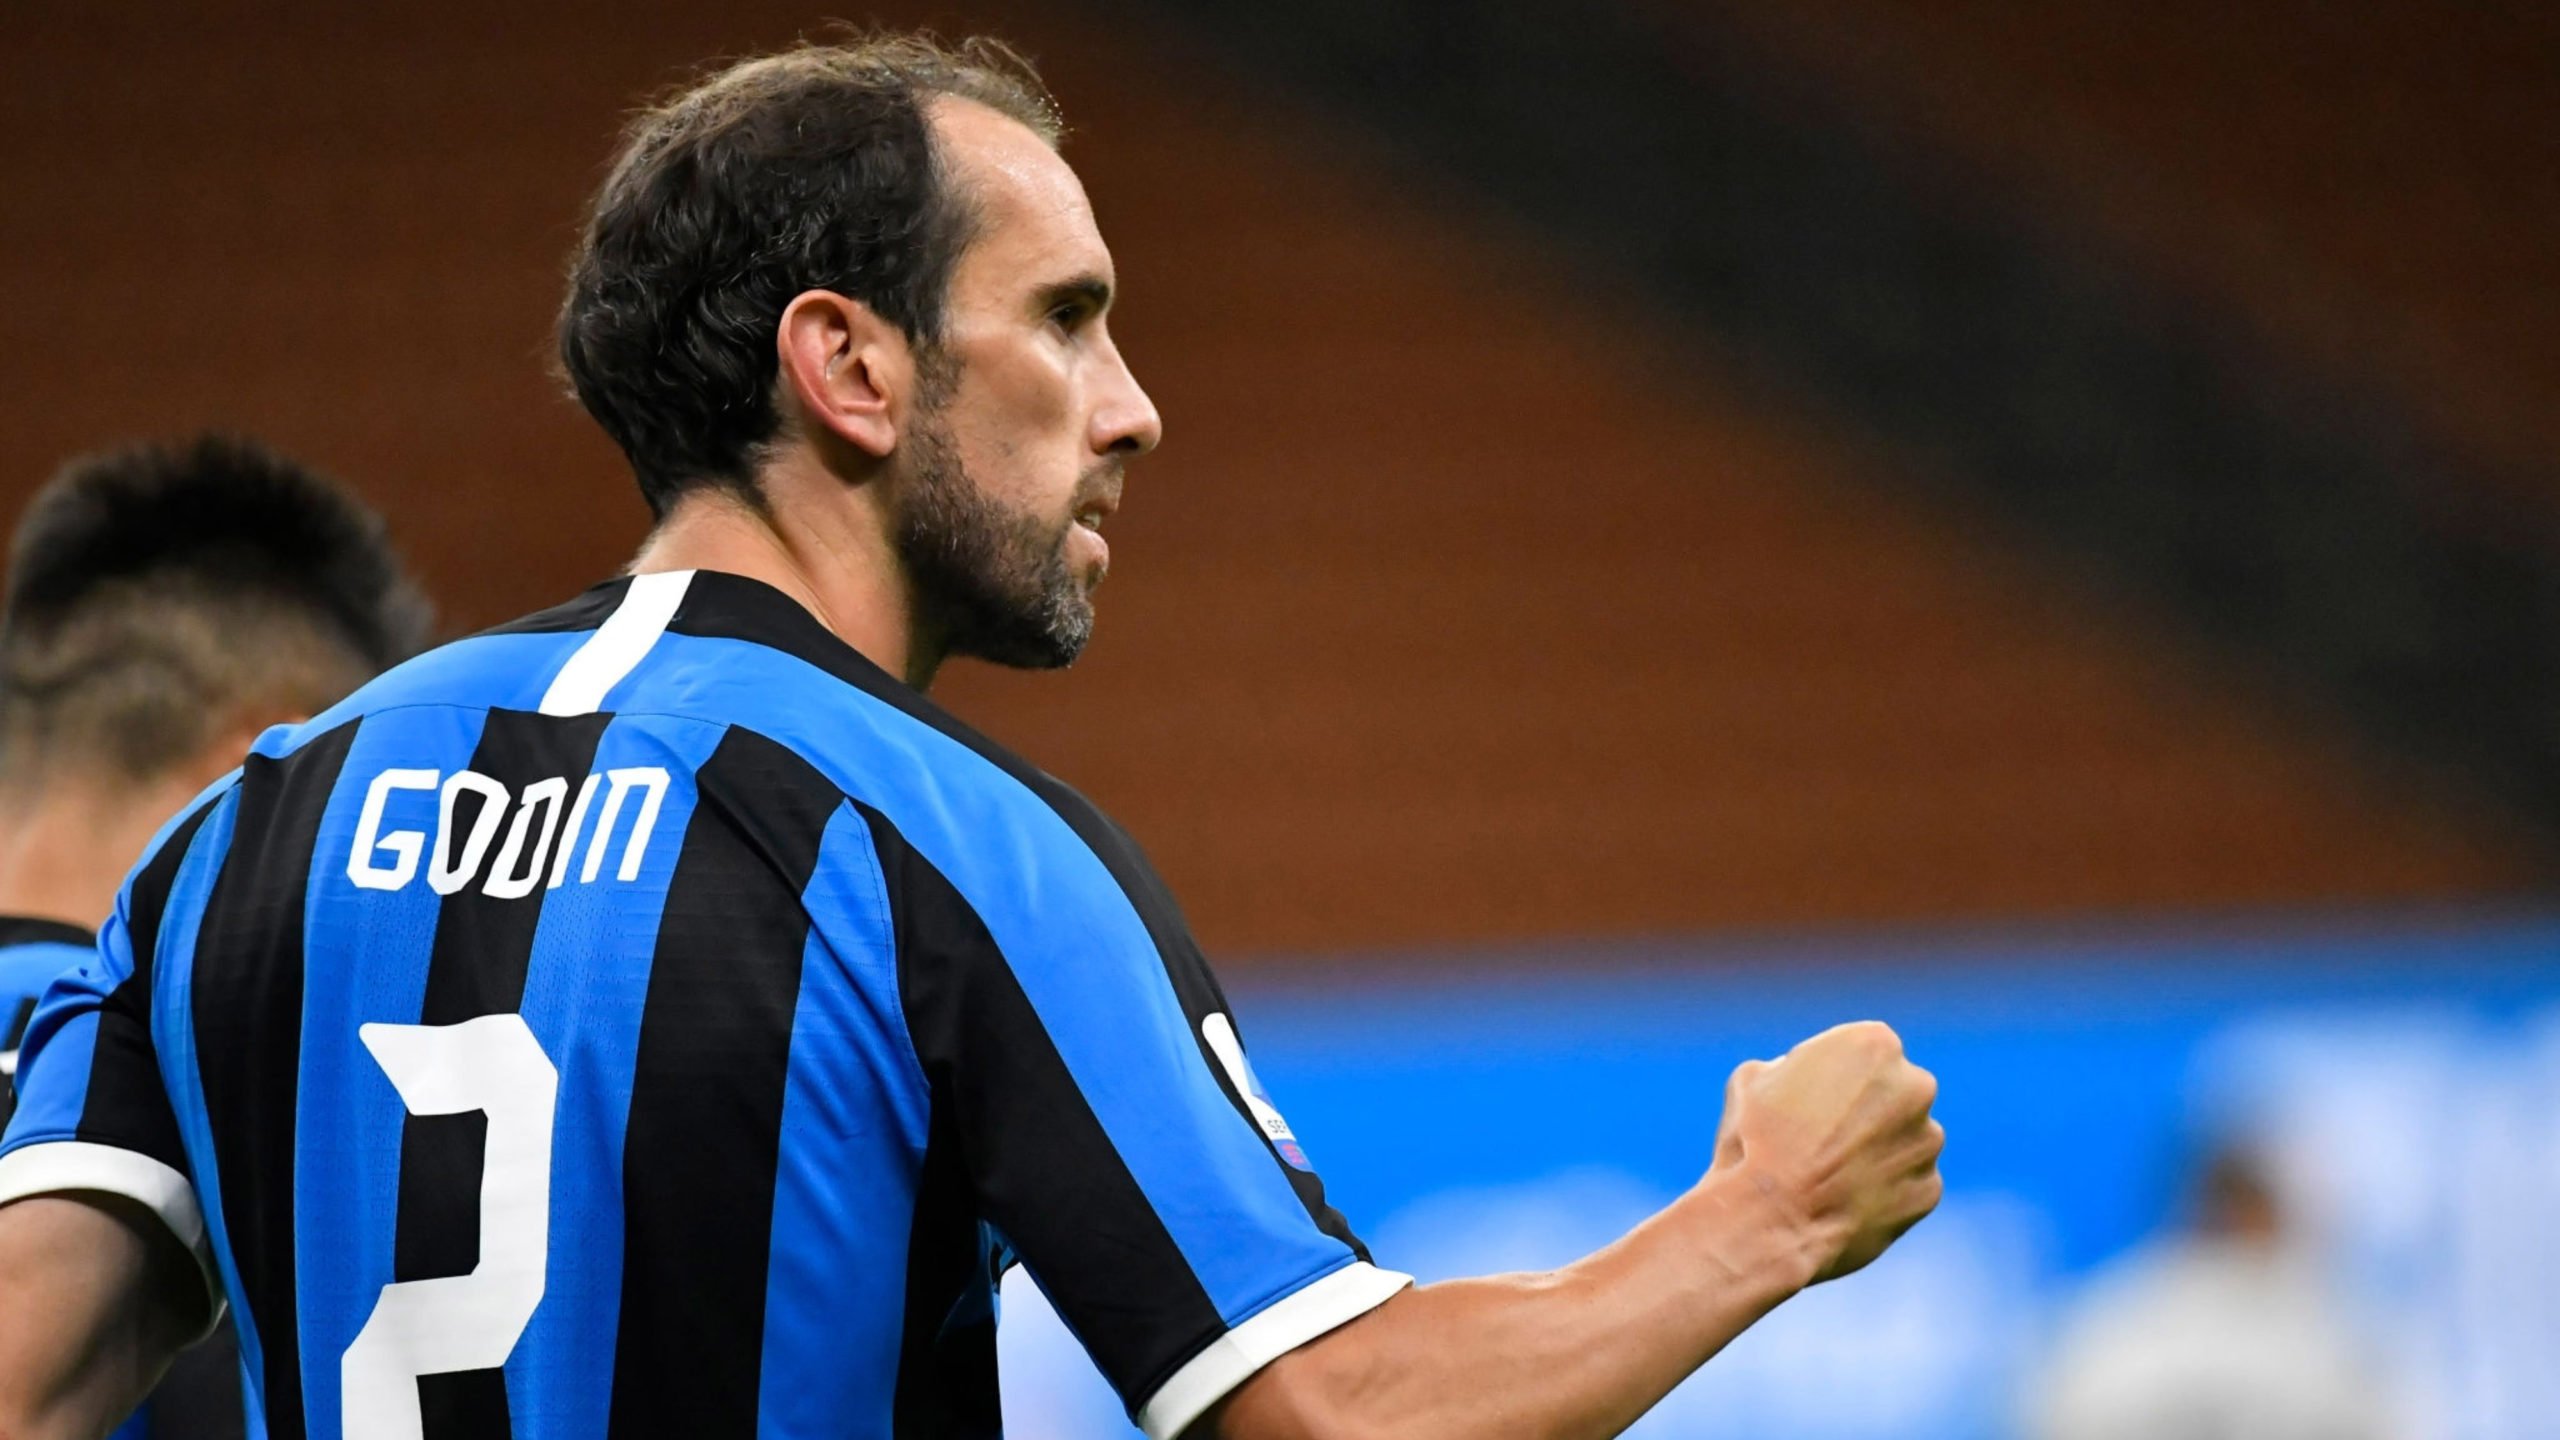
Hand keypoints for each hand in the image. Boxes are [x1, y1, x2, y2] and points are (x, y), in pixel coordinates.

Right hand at [1710, 1021, 1942, 1283]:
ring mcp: (1927, 1141)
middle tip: (1823, 1137)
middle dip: (1868, 1109)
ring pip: (1905, 1139)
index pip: (1864, 1050)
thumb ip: (1791, 1070)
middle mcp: (1915, 1086)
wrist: (1772, 1220)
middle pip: (1895, 1091)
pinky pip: (1908, 1184)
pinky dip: (1884, 1191)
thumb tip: (1801, 1083)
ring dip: (1878, 1150)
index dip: (1834, 1074)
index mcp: (1874, 1045)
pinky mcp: (1930, 1188)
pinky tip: (1844, 1202)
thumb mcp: (1753, 1080)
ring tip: (1828, 1176)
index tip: (1809, 1097)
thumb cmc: (1756, 1142)